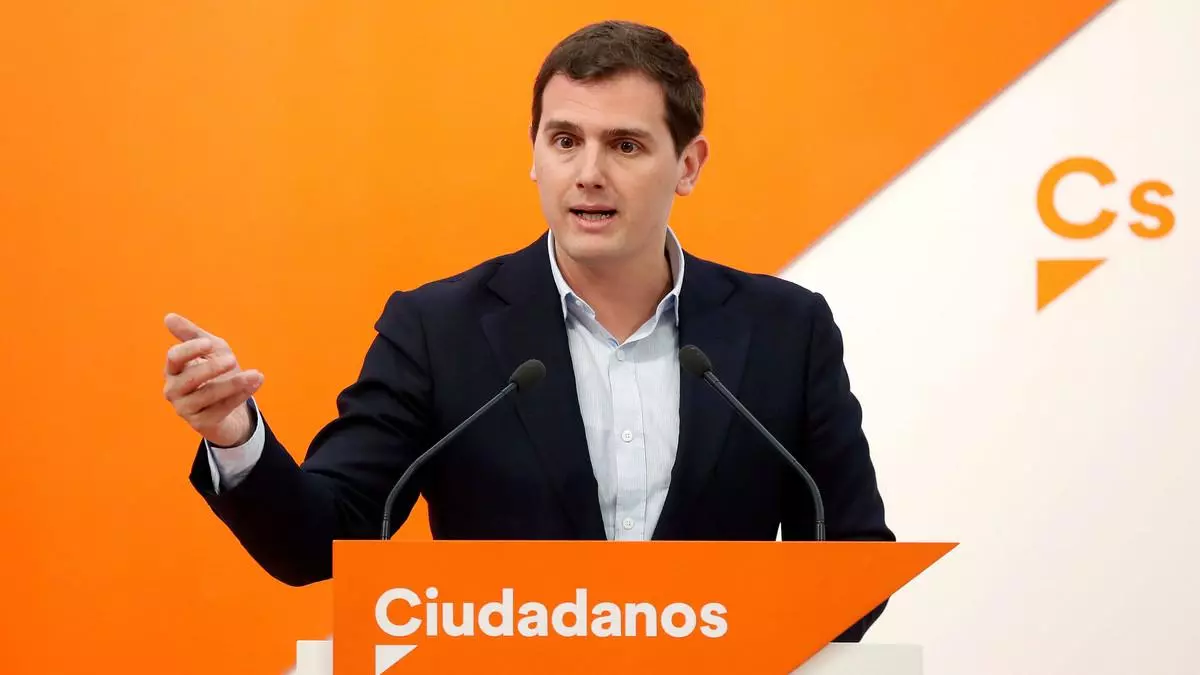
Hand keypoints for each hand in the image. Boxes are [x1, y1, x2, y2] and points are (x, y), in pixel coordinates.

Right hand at [162, 313, 263, 446]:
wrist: (230, 407)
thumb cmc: (216, 373)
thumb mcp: (210, 350)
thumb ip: (192, 335)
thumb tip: (169, 317)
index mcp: (174, 370)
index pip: (174, 358)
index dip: (190, 350)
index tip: (209, 344)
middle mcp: (174, 390)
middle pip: (189, 378)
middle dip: (211, 368)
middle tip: (232, 359)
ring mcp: (186, 409)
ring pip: (207, 395)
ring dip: (233, 384)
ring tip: (255, 374)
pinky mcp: (201, 424)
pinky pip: (221, 409)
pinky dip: (239, 396)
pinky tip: (255, 384)